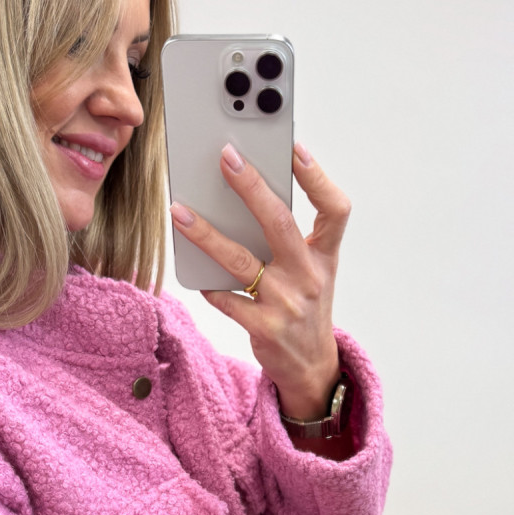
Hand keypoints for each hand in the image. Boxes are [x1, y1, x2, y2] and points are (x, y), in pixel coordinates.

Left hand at [169, 142, 349, 422]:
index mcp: (325, 257)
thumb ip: (289, 238)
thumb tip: (247, 195)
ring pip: (241, 261)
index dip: (317, 178)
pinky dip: (208, 284)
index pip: (334, 210)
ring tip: (179, 211)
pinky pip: (226, 300)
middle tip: (226, 157)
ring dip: (207, 234)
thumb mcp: (313, 271)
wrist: (311, 366)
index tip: (294, 148)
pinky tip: (194, 272)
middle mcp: (309, 278)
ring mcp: (286, 305)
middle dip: (252, 187)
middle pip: (280, 224)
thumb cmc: (305, 306)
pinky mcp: (263, 329)